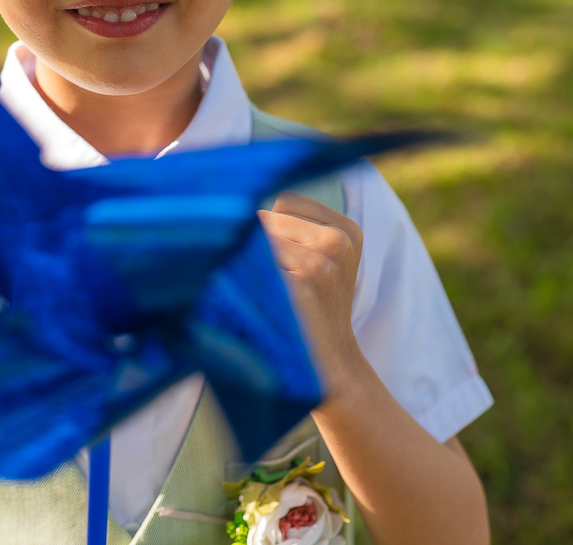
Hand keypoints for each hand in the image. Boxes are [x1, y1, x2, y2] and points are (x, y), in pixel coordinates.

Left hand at [256, 191, 363, 393]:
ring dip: (249, 264)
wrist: (329, 368)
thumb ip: (290, 228)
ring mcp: (322, 262)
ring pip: (255, 241)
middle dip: (256, 245)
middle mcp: (338, 241)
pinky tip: (262, 303)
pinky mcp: (302, 284)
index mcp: (347, 229)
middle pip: (266, 218)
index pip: (285, 202)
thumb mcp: (320, 261)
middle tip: (272, 282)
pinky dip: (244, 279)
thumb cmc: (312, 311)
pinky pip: (251, 263)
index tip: (277, 260)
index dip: (269, 229)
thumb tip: (225, 210)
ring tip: (270, 294)